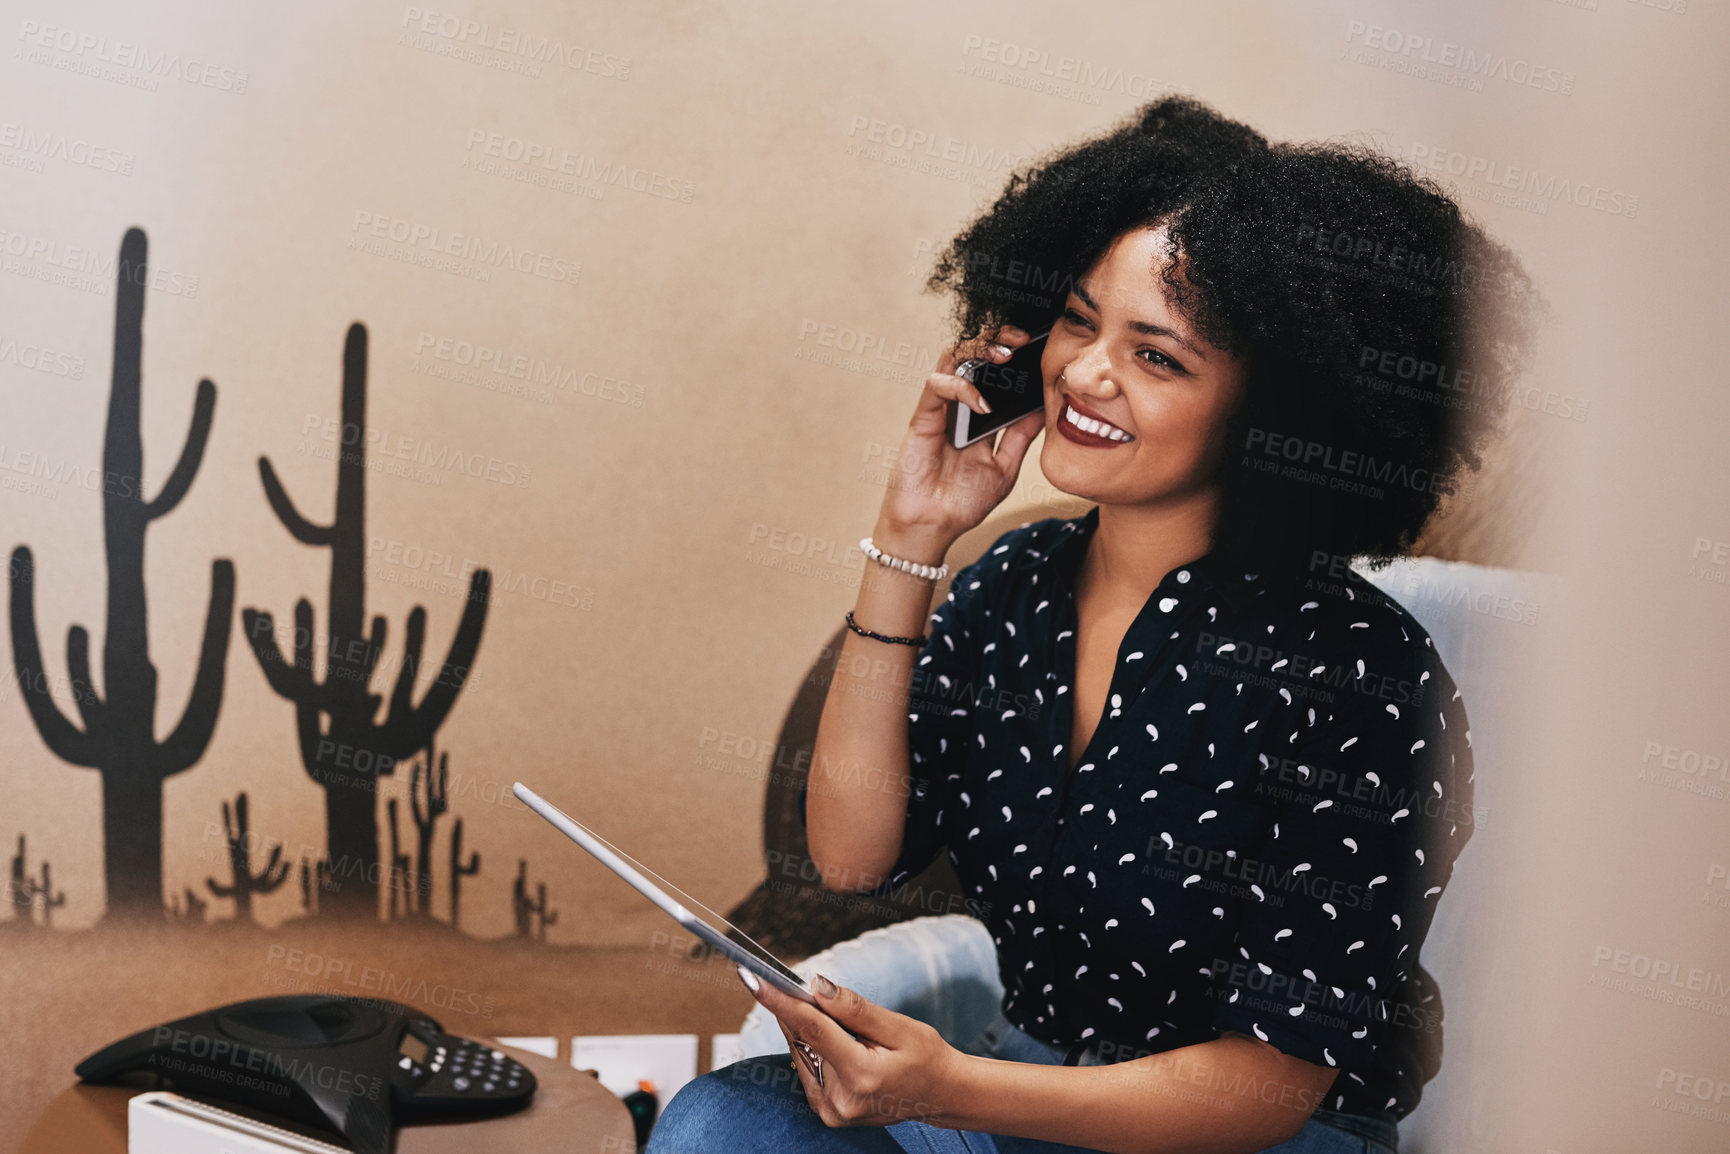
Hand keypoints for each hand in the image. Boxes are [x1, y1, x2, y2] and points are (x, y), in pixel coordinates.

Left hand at [739, 967, 962, 1128]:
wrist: (941, 1095)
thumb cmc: (926, 1057)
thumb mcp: (899, 1027)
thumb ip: (854, 1009)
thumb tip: (817, 985)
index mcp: (861, 1076)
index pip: (811, 1030)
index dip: (779, 1000)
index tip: (753, 977)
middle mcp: (840, 1099)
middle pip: (802, 1039)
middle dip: (797, 1007)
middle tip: (796, 982)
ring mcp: (831, 1111)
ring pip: (800, 1052)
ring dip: (805, 1027)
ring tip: (830, 1015)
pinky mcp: (827, 1112)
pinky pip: (807, 1067)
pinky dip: (812, 1046)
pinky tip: (831, 1037)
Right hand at [874, 325, 1046, 560]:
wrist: (933, 527)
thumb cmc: (963, 501)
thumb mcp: (1005, 467)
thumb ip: (1021, 436)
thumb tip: (1045, 408)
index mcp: (977, 413)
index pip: (992, 369)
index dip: (1011, 351)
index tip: (1039, 347)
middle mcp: (957, 405)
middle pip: (972, 354)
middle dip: (996, 338)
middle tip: (1022, 340)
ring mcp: (939, 409)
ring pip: (952, 358)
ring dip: (978, 350)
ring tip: (1005, 356)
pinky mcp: (922, 418)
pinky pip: (937, 387)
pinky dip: (962, 387)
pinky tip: (982, 404)